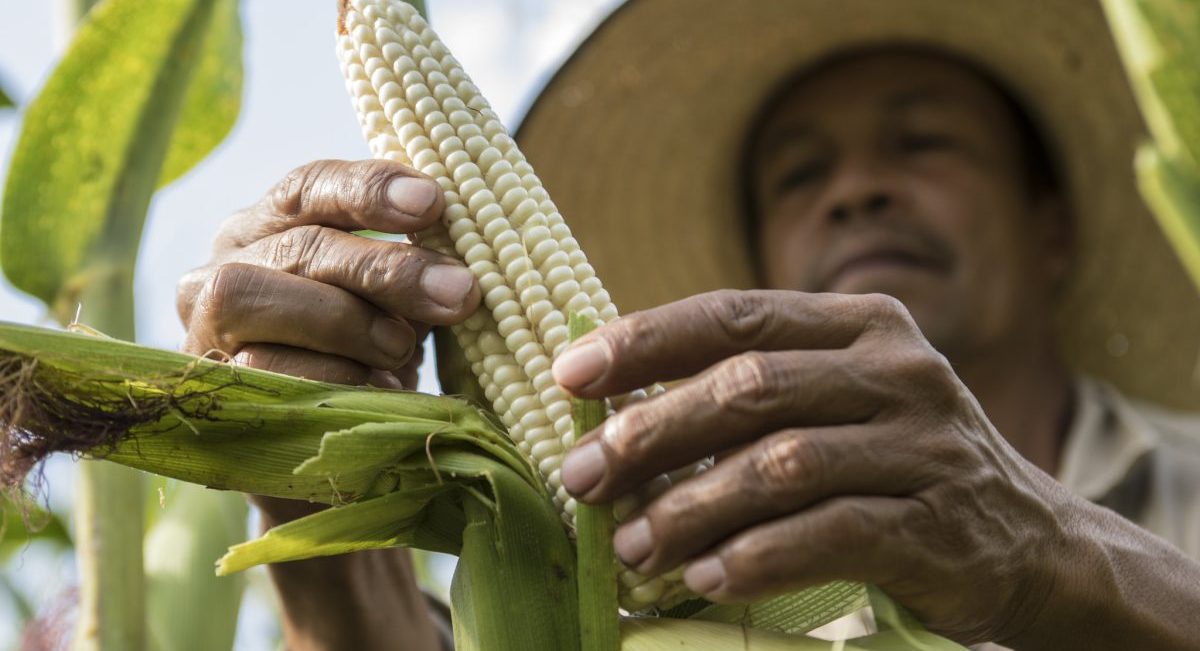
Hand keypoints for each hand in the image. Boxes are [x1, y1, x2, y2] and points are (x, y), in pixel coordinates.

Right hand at [175, 160, 463, 650]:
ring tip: (405, 350)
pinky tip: (373, 388)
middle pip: (297, 245)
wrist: (340, 466)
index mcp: (271, 229)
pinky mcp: (210, 389)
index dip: (369, 187)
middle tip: (458, 294)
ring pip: (255, 299)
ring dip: (348, 323)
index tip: (434, 201)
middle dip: (382, 268)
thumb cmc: (374, 362)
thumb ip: (413, 271)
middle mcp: (224, 267)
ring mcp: (203, 330)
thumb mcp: (398, 308)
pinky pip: (258, 369)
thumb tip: (460, 265)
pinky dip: (326, 376)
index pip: (310, 186)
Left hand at [554, 289, 1072, 644]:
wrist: (1028, 539)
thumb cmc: (894, 462)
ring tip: (630, 548)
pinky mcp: (937, 522)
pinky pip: (828, 534)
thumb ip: (751, 391)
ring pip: (780, 465)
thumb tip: (612, 412)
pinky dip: (756, 558)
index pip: (735, 315)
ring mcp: (923, 443)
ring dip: (691, 509)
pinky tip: (705, 579)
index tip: (568, 375)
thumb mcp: (836, 401)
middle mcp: (896, 369)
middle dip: (651, 434)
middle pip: (749, 387)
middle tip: (582, 478)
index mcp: (859, 323)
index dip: (645, 342)